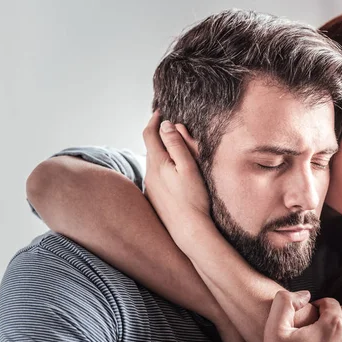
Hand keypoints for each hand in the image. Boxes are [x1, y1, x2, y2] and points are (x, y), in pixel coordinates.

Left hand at [142, 111, 211, 243]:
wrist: (188, 230)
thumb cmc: (193, 198)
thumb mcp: (189, 167)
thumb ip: (177, 144)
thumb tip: (166, 125)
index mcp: (157, 163)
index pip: (149, 134)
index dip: (154, 120)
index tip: (161, 111)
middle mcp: (149, 173)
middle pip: (151, 147)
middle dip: (160, 136)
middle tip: (175, 129)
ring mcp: (150, 187)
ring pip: (154, 162)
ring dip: (162, 153)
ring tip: (178, 151)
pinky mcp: (154, 197)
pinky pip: (156, 176)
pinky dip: (163, 168)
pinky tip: (175, 175)